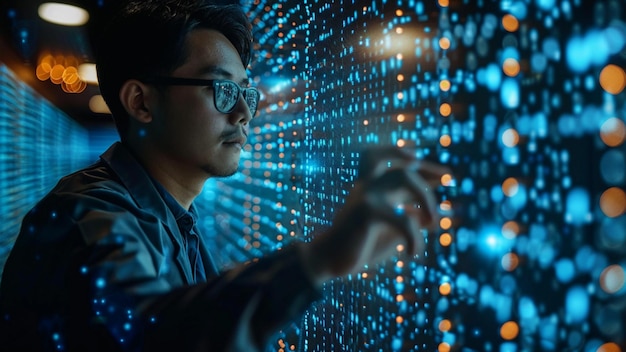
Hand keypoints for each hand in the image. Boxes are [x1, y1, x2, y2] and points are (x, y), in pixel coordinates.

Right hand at [299, 146, 449, 286]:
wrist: (328, 260)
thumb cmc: (358, 246)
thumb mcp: (388, 232)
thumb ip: (407, 219)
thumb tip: (431, 216)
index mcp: (372, 187)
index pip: (401, 167)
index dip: (425, 168)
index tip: (447, 176)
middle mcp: (369, 185)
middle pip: (405, 169)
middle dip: (429, 178)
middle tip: (445, 193)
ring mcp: (367, 195)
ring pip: (404, 178)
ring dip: (426, 199)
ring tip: (433, 223)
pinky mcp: (366, 211)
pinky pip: (403, 219)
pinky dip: (414, 238)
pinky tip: (413, 254)